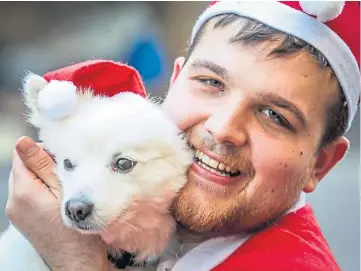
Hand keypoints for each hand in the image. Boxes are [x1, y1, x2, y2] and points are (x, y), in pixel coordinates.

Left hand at [6, 136, 109, 270]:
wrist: (77, 262)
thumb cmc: (78, 228)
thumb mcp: (66, 191)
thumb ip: (43, 166)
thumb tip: (23, 142)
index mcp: (24, 192)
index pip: (23, 156)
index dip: (43, 151)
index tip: (63, 159)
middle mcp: (14, 202)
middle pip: (22, 168)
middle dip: (42, 164)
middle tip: (67, 174)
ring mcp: (16, 213)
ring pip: (25, 180)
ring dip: (42, 177)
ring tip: (64, 187)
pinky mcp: (22, 219)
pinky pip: (27, 195)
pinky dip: (40, 190)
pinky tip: (58, 198)